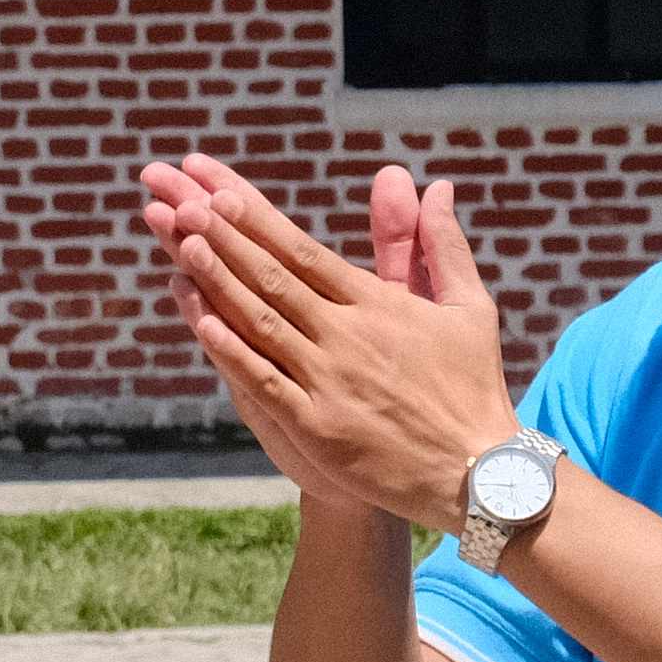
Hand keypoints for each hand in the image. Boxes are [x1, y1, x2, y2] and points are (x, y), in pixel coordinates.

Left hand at [140, 156, 516, 529]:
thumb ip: (441, 245)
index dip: (258, 221)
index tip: (218, 190)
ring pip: (262, 322)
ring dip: (218, 281)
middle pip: (274, 277)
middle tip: (182, 200)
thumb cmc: (473, 388)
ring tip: (180, 242)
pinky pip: (264, 381)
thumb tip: (438, 186)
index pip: (305, 252)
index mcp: (379, 305)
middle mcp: (349, 336)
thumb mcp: (469, 307)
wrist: (481, 475)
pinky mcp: (318, 427)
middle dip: (224, 236)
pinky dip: (231, 350)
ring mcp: (330, 381)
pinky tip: (199, 321)